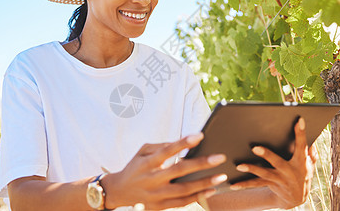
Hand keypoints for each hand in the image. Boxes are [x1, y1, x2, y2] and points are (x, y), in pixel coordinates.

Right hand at [101, 134, 227, 209]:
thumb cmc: (135, 167)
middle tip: (219, 157)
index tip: (200, 136)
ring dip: (204, 183)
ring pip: (184, 189)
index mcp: (147, 162)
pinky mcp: (160, 206)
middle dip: (201, 163)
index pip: (167, 151)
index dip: (183, 143)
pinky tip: (211, 190)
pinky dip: (198, 196)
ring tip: (221, 176)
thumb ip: (161, 146)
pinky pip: (182, 203)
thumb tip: (182, 142)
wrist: (118, 192)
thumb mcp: (142, 151)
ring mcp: (156, 194)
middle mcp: (152, 179)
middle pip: (179, 170)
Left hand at [230, 117, 316, 208]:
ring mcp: (280, 180)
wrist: (297, 199)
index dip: (301, 133)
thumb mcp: (311, 165)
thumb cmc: (302, 175)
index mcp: (301, 162)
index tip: (299, 121)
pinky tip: (233, 184)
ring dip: (252, 169)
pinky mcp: (271, 185)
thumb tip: (312, 141)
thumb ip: (311, 153)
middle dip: (267, 155)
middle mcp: (290, 171)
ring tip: (239, 166)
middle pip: (277, 162)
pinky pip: (256, 184)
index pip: (301, 146)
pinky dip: (244, 184)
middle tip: (255, 148)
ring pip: (264, 174)